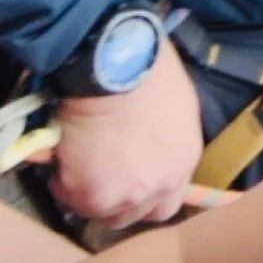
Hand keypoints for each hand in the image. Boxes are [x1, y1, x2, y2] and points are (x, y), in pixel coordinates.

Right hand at [50, 34, 203, 228]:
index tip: (132, 180)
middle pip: (134, 214)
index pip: (168, 201)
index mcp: (183, 160)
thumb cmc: (147, 66)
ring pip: (101, 211)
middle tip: (101, 174)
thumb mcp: (174, 101)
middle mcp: (159, 186)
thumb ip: (166, 134)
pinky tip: (63, 154)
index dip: (148, 193)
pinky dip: (62, 179)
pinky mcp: (90, 195)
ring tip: (80, 162)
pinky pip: (69, 196)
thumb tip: (148, 137)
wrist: (116, 66)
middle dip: (117, 198)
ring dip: (89, 191)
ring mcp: (124, 195)